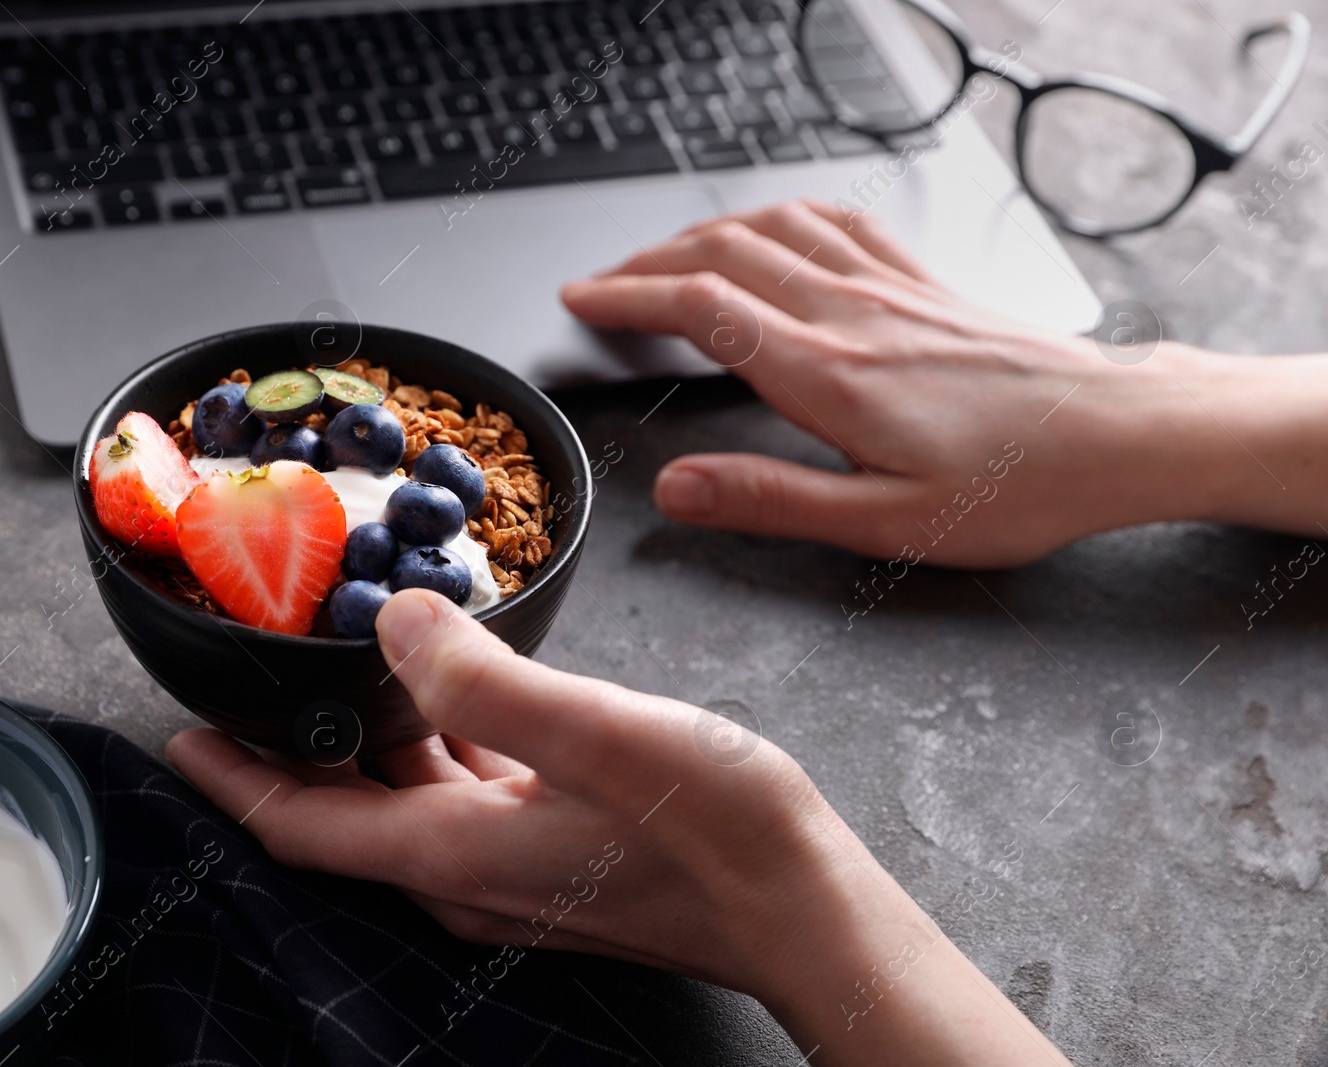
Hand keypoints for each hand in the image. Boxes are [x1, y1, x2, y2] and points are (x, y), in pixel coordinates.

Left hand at [168, 589, 1070, 1064]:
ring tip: (349, 657)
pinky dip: (439, 735)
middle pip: (346, 808)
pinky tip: (457, 683)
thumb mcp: (595, 734)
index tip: (181, 734)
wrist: (803, 903)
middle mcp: (466, 869)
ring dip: (370, 732)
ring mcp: (510, 864)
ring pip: (406, 792)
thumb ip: (484, 679)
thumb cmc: (714, 831)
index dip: (234, 780)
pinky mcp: (551, 846)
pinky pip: (465, 786)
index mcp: (454, 850)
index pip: (305, 825)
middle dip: (294, 745)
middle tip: (262, 669)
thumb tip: (395, 621)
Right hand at [561, 200, 1327, 565]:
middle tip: (602, 285)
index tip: (582, 302)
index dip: (627, 298)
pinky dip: (781, 215)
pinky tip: (774, 227)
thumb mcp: (882, 524)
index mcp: (827, 374)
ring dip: (703, 233)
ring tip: (664, 256)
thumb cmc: (1013, 487)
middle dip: (647, 261)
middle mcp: (850, 314)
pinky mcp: (922, 285)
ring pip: (773, 227)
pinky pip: (837, 222)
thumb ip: (770, 500)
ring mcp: (888, 289)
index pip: (701, 309)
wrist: (1113, 435)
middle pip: (723, 253)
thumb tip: (677, 491)